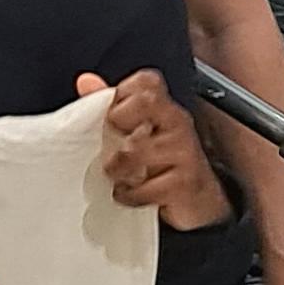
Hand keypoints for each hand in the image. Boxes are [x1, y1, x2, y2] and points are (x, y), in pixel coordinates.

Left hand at [83, 71, 231, 226]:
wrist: (197, 204)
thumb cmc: (162, 165)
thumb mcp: (136, 134)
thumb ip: (109, 106)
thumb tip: (86, 81)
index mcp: (163, 110)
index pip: (147, 81)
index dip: (123, 92)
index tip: (111, 115)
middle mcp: (178, 125)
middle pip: (148, 100)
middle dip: (119, 122)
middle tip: (113, 145)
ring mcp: (186, 153)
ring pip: (140, 148)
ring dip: (118, 167)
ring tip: (118, 176)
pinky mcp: (186, 184)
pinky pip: (148, 187)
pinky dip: (130, 195)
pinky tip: (131, 195)